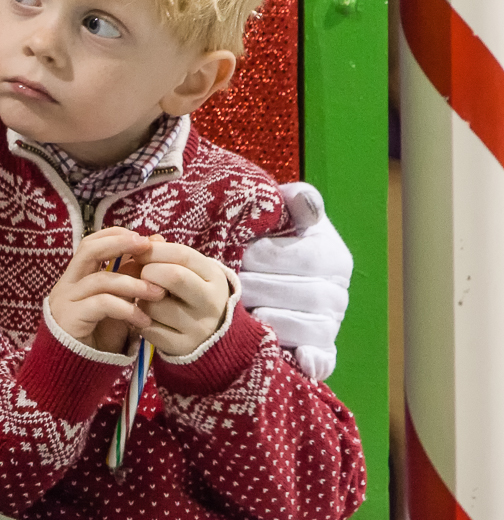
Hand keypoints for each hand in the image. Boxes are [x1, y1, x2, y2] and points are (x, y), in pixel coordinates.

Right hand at [47, 228, 163, 353]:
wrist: (74, 372)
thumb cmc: (99, 336)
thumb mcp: (119, 304)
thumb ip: (131, 280)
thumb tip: (153, 247)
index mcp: (77, 276)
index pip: (92, 243)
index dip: (116, 236)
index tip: (144, 239)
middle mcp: (68, 283)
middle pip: (89, 249)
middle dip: (119, 244)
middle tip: (147, 247)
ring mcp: (66, 299)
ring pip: (101, 279)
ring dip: (134, 284)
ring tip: (158, 293)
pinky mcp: (70, 318)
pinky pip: (101, 305)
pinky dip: (127, 309)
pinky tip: (143, 320)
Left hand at [136, 236, 232, 357]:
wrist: (211, 334)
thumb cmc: (190, 292)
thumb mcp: (189, 270)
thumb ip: (166, 254)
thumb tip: (144, 244)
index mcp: (214, 277)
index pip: (182, 254)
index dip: (154, 250)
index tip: (139, 252)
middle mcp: (211, 302)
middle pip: (172, 276)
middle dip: (147, 271)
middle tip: (140, 275)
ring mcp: (198, 327)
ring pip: (154, 305)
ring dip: (139, 298)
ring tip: (142, 297)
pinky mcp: (182, 346)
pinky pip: (148, 328)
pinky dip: (137, 319)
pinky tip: (142, 316)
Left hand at [238, 181, 350, 379]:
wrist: (280, 269)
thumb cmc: (278, 237)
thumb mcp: (288, 213)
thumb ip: (297, 201)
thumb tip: (304, 201)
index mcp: (332, 257)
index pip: (298, 259)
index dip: (263, 257)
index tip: (237, 254)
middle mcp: (337, 293)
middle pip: (294, 294)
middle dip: (255, 288)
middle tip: (225, 285)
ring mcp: (330, 323)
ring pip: (300, 326)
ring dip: (266, 319)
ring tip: (236, 311)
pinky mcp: (321, 347)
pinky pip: (321, 358)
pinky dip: (312, 360)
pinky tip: (298, 359)